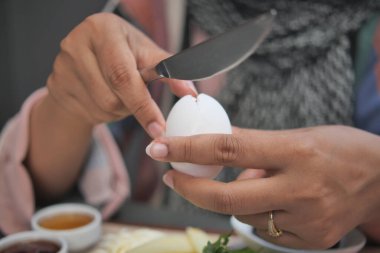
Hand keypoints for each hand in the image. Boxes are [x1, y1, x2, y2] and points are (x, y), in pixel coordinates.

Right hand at [47, 13, 195, 137]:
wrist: (85, 60)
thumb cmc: (120, 54)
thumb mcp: (145, 54)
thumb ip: (169, 71)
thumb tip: (190, 93)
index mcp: (103, 30)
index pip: (123, 75)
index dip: (143, 105)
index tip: (159, 127)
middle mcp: (78, 44)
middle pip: (112, 96)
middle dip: (132, 106)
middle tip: (138, 100)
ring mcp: (63, 66)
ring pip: (102, 108)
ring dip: (119, 110)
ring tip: (120, 93)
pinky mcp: (55, 84)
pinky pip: (89, 112)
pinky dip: (105, 113)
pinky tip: (104, 97)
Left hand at [146, 126, 379, 248]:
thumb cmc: (338, 149)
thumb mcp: (298, 137)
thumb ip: (257, 150)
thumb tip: (219, 159)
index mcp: (296, 151)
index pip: (228, 149)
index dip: (188, 149)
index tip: (160, 147)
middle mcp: (300, 189)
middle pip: (226, 196)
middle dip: (189, 188)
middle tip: (172, 177)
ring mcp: (306, 221)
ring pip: (244, 215)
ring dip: (231, 200)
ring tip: (252, 184)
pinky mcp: (310, 242)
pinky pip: (265, 230)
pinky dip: (258, 214)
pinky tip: (274, 202)